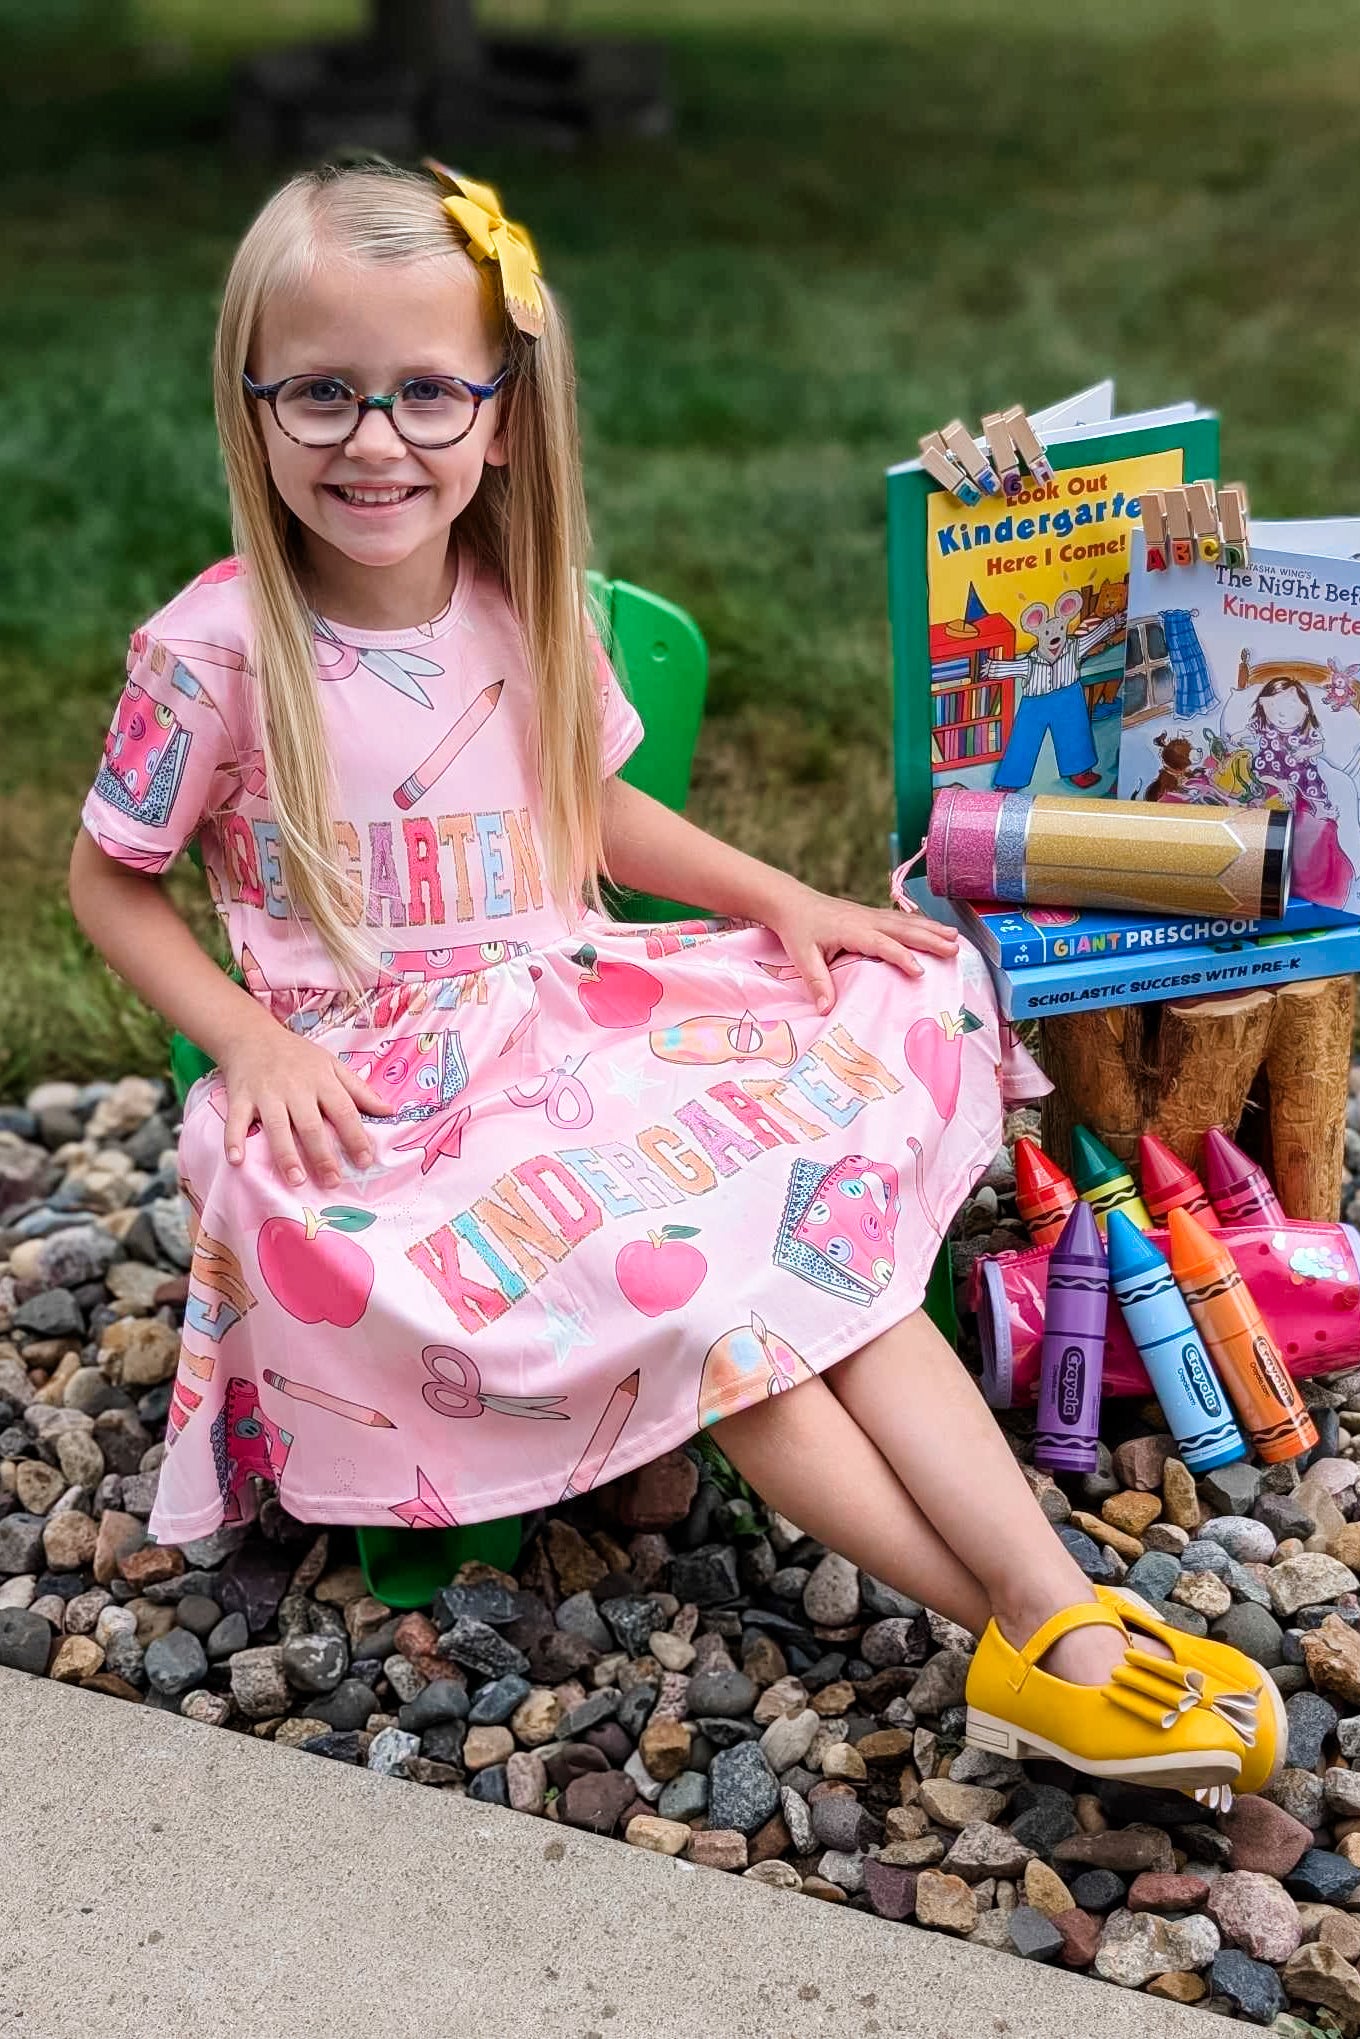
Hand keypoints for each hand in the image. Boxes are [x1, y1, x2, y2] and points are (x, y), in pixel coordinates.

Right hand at [218, 1016, 389, 1189]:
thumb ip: (359, 1090)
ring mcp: (266, 1093)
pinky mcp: (240, 1097)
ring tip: (296, 1180)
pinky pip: (236, 1120)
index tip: (365, 1161)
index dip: (355, 1136)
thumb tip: (390, 1111)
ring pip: (277, 1126)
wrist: (252, 1035)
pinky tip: (237, 1161)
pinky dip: (234, 1140)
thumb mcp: (331, 1065)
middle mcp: (295, 1087)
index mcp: (322, 1080)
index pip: (344, 1111)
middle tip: (333, 1181)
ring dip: (286, 1154)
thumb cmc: (297, 1055)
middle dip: (322, 1154)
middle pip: (311, 1124)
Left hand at [763, 877, 958, 1014]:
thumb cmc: (797, 929)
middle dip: (930, 939)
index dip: (901, 956)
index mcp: (851, 929)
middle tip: (954, 950)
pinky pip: (900, 919)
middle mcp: (866, 919)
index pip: (882, 944)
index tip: (919, 972)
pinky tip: (934, 929)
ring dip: (931, 929)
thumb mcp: (802, 956)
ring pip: (906, 922)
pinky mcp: (871, 915)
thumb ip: (816, 981)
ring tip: (956, 938)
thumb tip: (826, 1009)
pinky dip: (921, 924)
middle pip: (903, 929)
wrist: (792, 901)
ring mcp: (870, 915)